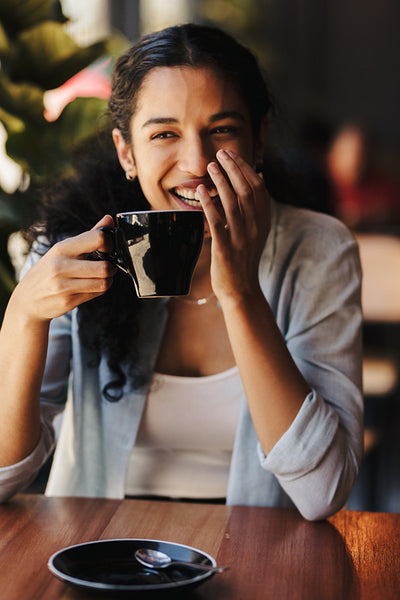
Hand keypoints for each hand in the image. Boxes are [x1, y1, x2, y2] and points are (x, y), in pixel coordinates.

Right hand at [12, 215, 116, 322]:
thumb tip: (109, 219)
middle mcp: (61, 266)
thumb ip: (89, 236)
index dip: (109, 244)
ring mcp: (64, 285)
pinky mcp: (68, 301)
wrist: (27, 299)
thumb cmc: (49, 271)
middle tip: (108, 266)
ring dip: (108, 280)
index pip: (97, 238)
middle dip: (112, 267)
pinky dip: (99, 289)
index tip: (107, 249)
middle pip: (105, 267)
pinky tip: (92, 286)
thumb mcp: (64, 249)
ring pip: (104, 283)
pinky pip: (96, 294)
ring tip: (101, 277)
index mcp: (62, 248)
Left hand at [197, 149, 269, 303]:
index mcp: (263, 221)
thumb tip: (259, 175)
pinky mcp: (225, 249)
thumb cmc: (244, 258)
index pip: (259, 187)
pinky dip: (208, 204)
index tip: (233, 155)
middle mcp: (254, 227)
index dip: (245, 168)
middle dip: (234, 169)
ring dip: (221, 182)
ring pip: (233, 203)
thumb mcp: (256, 231)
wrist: (242, 289)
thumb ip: (256, 206)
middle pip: (246, 190)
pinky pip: (217, 222)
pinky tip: (200, 191)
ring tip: (211, 166)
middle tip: (221, 154)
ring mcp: (241, 238)